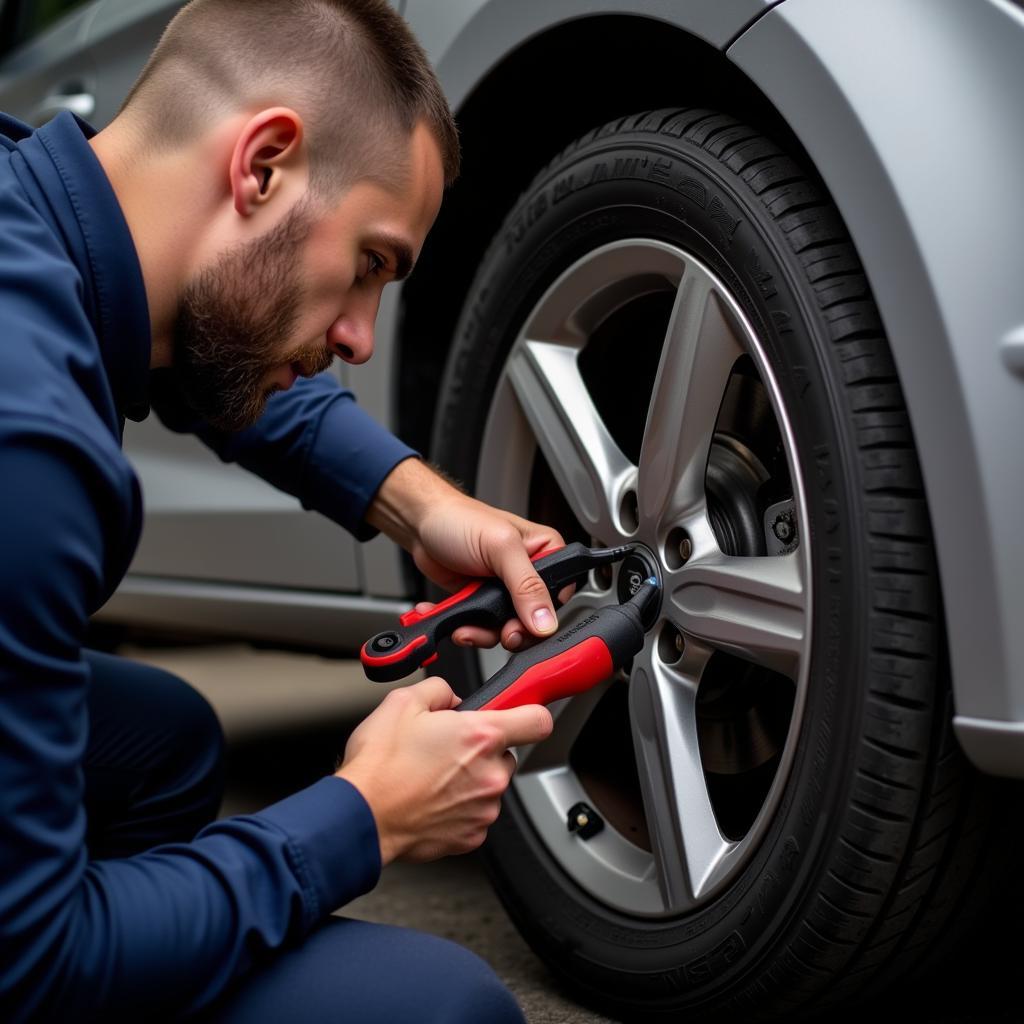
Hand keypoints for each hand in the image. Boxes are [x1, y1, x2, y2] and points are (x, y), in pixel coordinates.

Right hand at [335, 677, 552, 862]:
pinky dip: (459, 808)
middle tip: (447, 749)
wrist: (360, 817)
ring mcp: (483, 809)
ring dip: (469, 780)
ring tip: (431, 777)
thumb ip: (439, 690)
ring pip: (489, 785)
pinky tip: (430, 799)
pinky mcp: (471, 836)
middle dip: (482, 750)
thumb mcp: (403, 702)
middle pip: (507, 754)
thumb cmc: (379, 765)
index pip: (538, 721)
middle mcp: (490, 775)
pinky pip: (475, 814)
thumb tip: (451, 698)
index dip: (528, 713)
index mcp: (480, 737)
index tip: (518, 715)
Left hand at [367, 458, 570, 650]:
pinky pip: (481, 627)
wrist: (422, 523)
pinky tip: (453, 620)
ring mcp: (503, 589)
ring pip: (505, 629)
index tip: (523, 624)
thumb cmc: (460, 519)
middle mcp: (527, 573)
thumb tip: (545, 621)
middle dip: (510, 631)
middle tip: (499, 632)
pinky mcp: (481, 600)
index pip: (559, 595)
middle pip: (533, 619)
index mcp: (544, 552)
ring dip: (482, 634)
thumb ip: (526, 586)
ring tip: (465, 626)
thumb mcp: (501, 548)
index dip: (544, 616)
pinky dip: (465, 629)